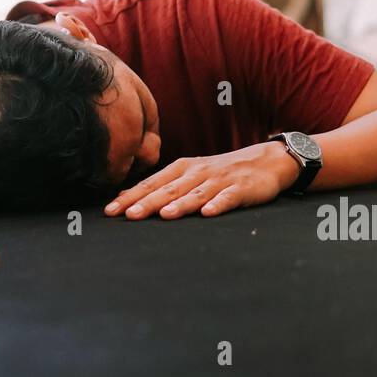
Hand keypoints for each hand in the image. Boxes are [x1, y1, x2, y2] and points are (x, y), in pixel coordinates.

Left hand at [104, 141, 298, 219]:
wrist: (265, 160)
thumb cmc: (221, 172)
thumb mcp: (189, 175)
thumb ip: (162, 187)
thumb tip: (127, 198)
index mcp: (182, 169)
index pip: (151, 184)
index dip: (130, 197)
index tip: (110, 211)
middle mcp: (197, 172)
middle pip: (169, 189)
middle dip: (148, 202)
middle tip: (129, 215)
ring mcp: (219, 180)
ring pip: (196, 193)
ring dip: (180, 204)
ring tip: (164, 215)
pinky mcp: (242, 189)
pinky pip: (228, 198)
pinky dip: (218, 204)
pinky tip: (208, 213)